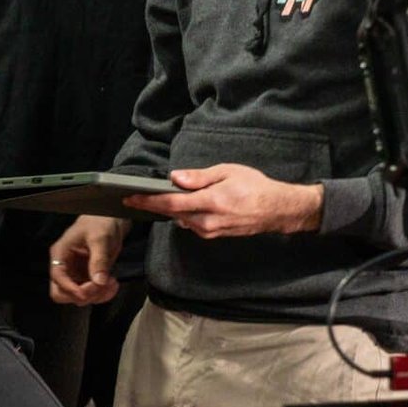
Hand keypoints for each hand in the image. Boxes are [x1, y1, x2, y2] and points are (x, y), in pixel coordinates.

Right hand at [49, 215, 124, 304]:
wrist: (111, 220)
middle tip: (100, 287)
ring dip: (95, 296)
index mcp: (60, 254)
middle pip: (61, 293)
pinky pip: (91, 295)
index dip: (70, 288)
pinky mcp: (87, 279)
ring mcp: (76, 275)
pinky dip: (102, 294)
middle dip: (82, 295)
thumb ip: (99, 260)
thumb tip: (99, 281)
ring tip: (112, 283)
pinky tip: (113, 284)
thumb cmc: (100, 223)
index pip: (57, 277)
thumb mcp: (100, 239)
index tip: (88, 291)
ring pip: (77, 297)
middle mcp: (65, 267)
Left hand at [123, 165, 323, 239]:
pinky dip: (184, 215)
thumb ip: (200, 177)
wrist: (276, 210)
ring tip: (156, 199)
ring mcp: (211, 231)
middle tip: (136, 197)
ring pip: (181, 220)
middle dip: (153, 205)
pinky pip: (192, 224)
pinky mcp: (214, 235)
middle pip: (172, 213)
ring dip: (169, 210)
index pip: (171, 203)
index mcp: (210, 202)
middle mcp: (207, 221)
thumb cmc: (255, 187)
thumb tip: (175, 178)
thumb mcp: (228, 172)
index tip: (131, 198)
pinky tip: (182, 206)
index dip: (149, 201)